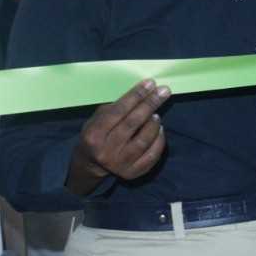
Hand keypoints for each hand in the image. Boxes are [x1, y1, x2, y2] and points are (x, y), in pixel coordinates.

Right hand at [67, 79, 170, 193]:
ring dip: (154, 123)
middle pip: (133, 123)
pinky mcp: (133, 173)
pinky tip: (159, 129)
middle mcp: (106, 151)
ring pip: (144, 140)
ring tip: (157, 113)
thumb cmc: (97, 134)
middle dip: (150, 104)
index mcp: (94, 135)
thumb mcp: (96, 120)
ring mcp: (120, 164)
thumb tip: (142, 94)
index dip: (136, 96)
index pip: (118, 111)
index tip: (151, 83)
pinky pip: (152, 155)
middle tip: (164, 91)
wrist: (92, 164)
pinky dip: (159, 140)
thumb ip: (115, 109)